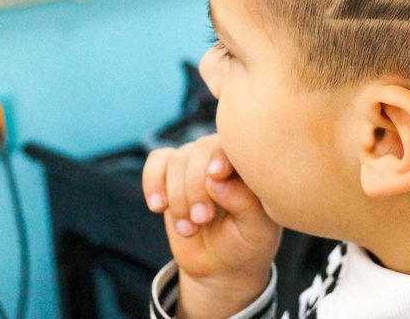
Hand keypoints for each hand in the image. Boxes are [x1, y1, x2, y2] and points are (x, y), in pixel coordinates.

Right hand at [142, 134, 281, 317]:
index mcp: (249, 164)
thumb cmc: (246, 242)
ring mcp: (196, 163)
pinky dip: (153, 182)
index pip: (234, 145)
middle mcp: (223, 156)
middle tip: (202, 219)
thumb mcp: (256, 230)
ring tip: (189, 228)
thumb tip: (216, 180)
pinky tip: (159, 207)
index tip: (216, 176)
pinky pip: (156, 161)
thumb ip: (244, 202)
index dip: (220, 156)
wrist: (221, 264)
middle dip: (196, 187)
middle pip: (201, 150)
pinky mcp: (171, 174)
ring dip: (178, 197)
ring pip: (177, 160)